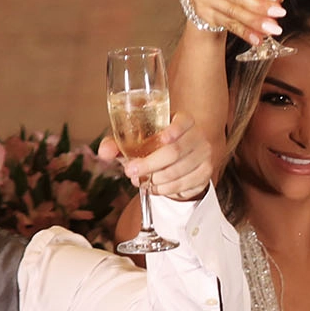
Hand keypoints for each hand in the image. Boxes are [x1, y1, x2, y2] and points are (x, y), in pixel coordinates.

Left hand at [97, 113, 213, 200]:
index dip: (174, 130)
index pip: (183, 122)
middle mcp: (198, 136)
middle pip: (174, 152)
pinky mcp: (206, 174)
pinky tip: (155, 187)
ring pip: (178, 171)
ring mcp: (204, 156)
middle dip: (149, 164)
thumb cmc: (157, 146)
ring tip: (140, 181)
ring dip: (155, 180)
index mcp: (184, 121)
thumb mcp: (138, 141)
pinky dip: (165, 189)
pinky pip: (184, 185)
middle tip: (130, 171)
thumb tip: (104, 152)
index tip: (163, 138)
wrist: (183, 159)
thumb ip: (118, 144)